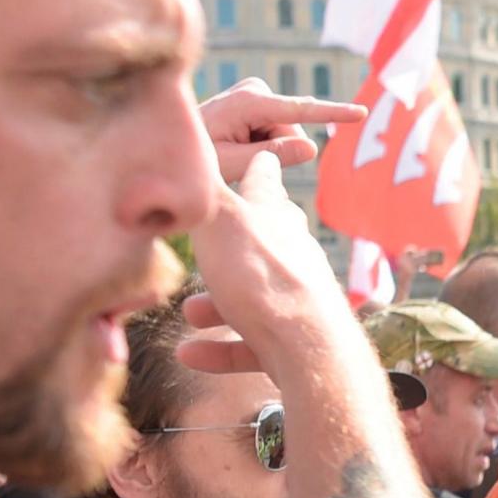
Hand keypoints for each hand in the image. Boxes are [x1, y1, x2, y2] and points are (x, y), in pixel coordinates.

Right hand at [182, 150, 356, 385]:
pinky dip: (219, 349)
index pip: (265, 180)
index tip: (263, 154)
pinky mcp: (294, 344)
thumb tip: (194, 144)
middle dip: (235, 239)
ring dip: (217, 304)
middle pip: (264, 238)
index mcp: (274, 217)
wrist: (308, 350)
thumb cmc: (261, 276)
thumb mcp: (220, 220)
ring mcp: (296, 300)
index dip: (259, 165)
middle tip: (217, 238)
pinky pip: (251, 345)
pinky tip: (189, 353)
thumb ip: (205, 189)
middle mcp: (290, 254)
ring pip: (252, 296)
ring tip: (190, 311)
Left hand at [200, 78, 365, 182]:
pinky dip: (263, 141)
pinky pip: (277, 127)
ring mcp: (255, 92)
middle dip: (277, 149)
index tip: (360, 113)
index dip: (333, 114)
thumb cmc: (196, 154)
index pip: (300, 110)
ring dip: (267, 147)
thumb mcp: (233, 163)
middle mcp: (254, 90)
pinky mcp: (255, 98)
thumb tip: (313, 148)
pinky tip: (236, 142)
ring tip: (233, 150)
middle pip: (292, 130)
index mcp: (248, 102)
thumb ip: (274, 156)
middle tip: (238, 158)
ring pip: (286, 132)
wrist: (170, 137)